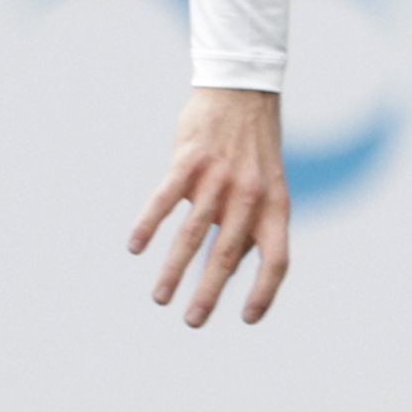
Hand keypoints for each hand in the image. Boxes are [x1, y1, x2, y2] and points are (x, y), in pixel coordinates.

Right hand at [129, 87, 289, 325]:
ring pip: (192, 235)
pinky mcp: (189, 161)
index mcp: (275, 205)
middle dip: (208, 293)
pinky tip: (135, 246)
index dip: (265, 292)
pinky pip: (165, 200)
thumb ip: (254, 223)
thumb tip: (232, 266)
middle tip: (193, 321)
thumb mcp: (269, 185)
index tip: (248, 318)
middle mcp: (249, 196)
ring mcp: (218, 178)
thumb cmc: (254, 146)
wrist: (243, 90)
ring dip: (174, 270)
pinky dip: (148, 225)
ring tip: (161, 297)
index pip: (276, 259)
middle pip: (227, 255)